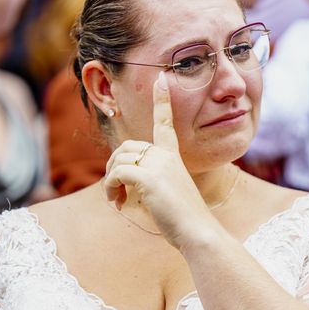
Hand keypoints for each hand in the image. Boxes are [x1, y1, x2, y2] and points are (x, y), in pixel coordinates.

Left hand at [102, 72, 220, 248]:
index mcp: (174, 156)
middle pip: (127, 147)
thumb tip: (128, 180)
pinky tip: (118, 203)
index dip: (162, 100)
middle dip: (113, 167)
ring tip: (117, 199)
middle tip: (115, 191)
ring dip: (110, 180)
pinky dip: (110, 188)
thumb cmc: (184, 219)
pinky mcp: (149, 178)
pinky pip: (115, 174)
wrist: (198, 232)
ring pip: (119, 159)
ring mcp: (159, 165)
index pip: (165, 122)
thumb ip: (154, 180)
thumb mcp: (170, 193)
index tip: (161, 78)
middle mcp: (167, 156)